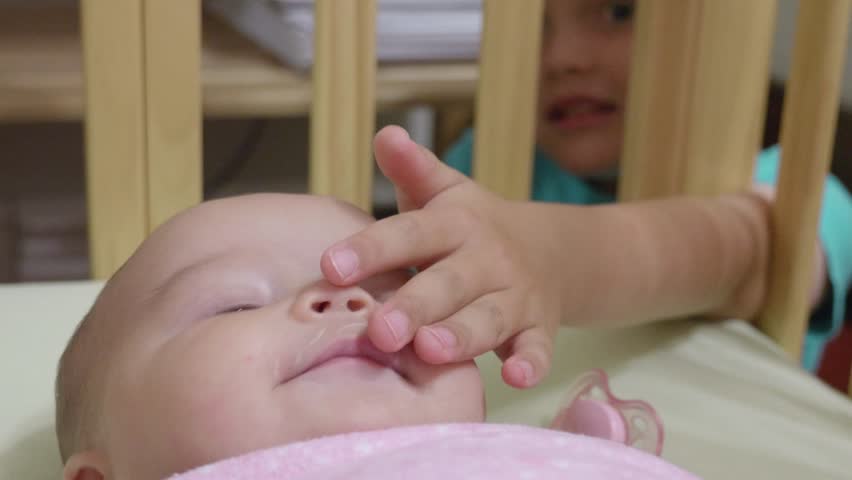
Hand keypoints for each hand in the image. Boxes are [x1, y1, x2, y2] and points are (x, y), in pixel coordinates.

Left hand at [320, 126, 561, 387]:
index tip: (330, 266)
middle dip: (414, 305)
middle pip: (449, 282)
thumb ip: (413, 170)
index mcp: (457, 224)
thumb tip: (385, 133)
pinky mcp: (538, 328)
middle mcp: (487, 258)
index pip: (411, 233)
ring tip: (430, 350)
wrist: (551, 251)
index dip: (372, 249)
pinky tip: (517, 378)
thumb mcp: (446, 193)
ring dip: (462, 334)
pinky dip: (531, 363)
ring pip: (488, 318)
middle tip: (379, 330)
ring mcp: (516, 295)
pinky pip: (537, 348)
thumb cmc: (473, 227)